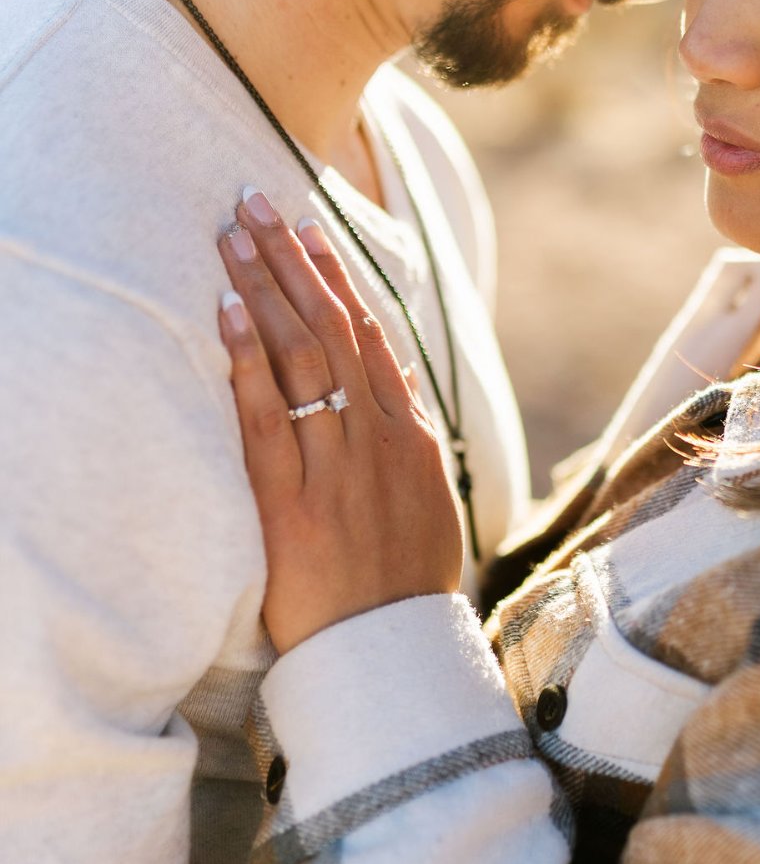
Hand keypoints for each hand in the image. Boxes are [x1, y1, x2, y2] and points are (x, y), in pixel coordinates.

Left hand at [218, 190, 463, 653]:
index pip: (371, 338)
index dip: (339, 279)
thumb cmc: (403, 590)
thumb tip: (394, 388)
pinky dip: (248, 361)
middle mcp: (377, 440)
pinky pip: (269, 419)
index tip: (313, 229)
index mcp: (411, 439)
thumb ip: (409, 444)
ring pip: (302, 359)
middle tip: (257, 204)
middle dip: (293, 261)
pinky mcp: (294, 506)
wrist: (393, 660)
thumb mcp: (427, 507)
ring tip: (235, 234)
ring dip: (266, 289)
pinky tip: (228, 312)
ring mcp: (337, 470)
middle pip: (333, 330)